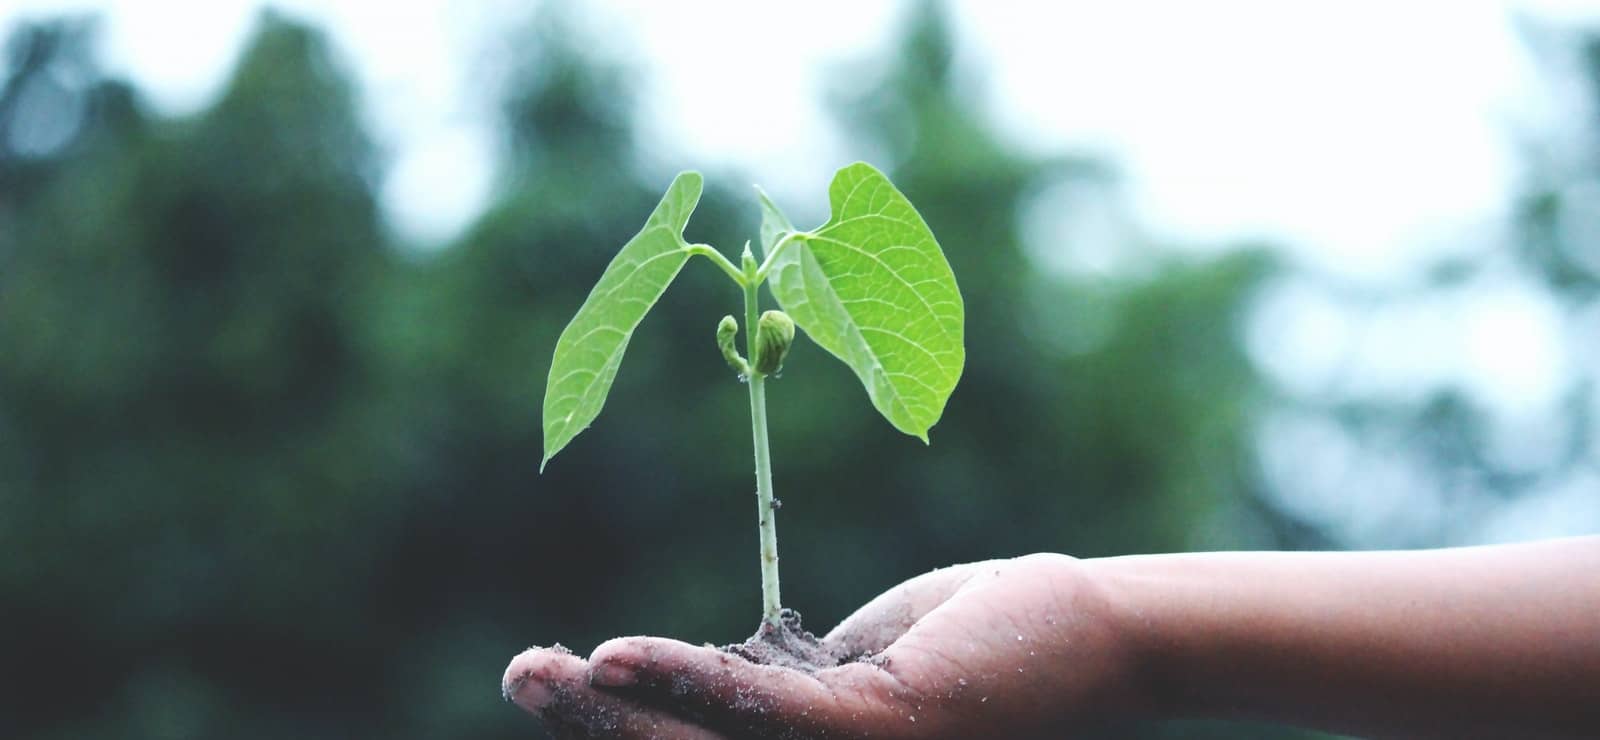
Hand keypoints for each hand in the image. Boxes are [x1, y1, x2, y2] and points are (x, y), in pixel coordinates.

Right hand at [503, 553, 1141, 737]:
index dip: (623, 735)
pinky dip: (685, 683)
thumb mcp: (859, 668)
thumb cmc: (986, 643)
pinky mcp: (885, 734)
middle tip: (521, 674)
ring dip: (613, 712)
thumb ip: (788, 686)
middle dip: (593, 729)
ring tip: (541, 669)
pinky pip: (765, 714)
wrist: (1100, 636)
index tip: (564, 688)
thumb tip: (710, 680)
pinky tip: (617, 657)